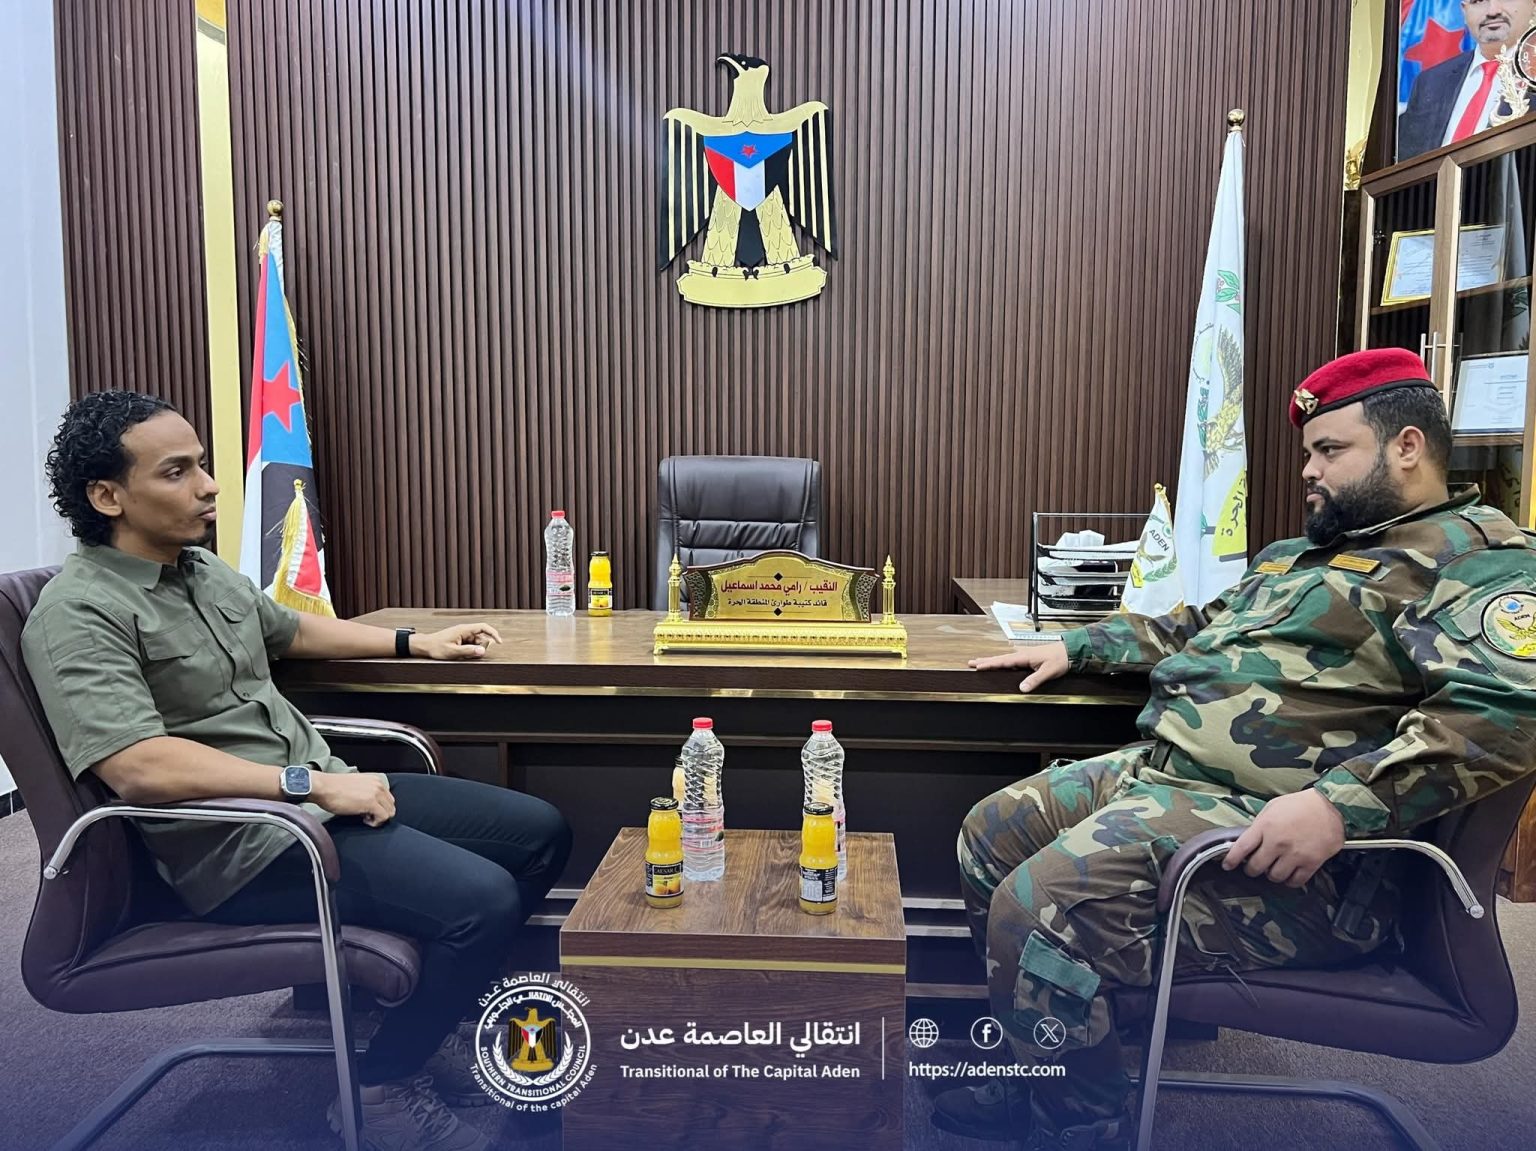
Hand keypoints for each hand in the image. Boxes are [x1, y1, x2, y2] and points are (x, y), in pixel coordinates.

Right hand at [310, 771, 395, 826]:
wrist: (323, 787)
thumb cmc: (333, 788)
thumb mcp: (356, 786)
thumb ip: (367, 792)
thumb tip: (371, 805)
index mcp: (375, 780)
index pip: (388, 798)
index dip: (380, 807)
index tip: (368, 811)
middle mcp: (378, 785)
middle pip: (391, 805)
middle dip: (381, 813)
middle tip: (367, 816)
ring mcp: (376, 793)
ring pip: (390, 812)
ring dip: (378, 818)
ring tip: (365, 818)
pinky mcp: (371, 803)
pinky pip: (383, 817)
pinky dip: (375, 822)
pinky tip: (364, 820)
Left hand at [412, 622, 502, 659]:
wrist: (425, 646)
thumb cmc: (436, 647)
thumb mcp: (453, 652)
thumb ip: (469, 651)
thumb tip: (483, 651)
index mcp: (464, 629)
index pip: (484, 627)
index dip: (494, 633)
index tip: (499, 642)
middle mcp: (464, 631)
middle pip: (481, 637)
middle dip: (480, 647)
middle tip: (471, 655)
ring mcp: (462, 635)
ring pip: (476, 643)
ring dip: (473, 650)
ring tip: (460, 655)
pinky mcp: (460, 640)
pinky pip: (470, 645)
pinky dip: (469, 651)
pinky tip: (459, 654)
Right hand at [967, 641, 1068, 692]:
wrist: (1070, 651)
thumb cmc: (1060, 659)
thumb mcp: (1048, 671)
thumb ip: (1034, 680)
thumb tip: (1022, 688)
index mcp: (1024, 656)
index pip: (1002, 661)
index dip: (989, 664)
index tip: (977, 666)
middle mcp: (1022, 654)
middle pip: (999, 658)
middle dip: (985, 661)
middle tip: (971, 663)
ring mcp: (1025, 655)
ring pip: (1004, 658)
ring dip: (992, 661)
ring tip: (981, 663)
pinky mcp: (1029, 658)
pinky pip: (1011, 660)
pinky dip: (1002, 661)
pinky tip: (1001, 664)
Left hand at [1222, 789, 1344, 886]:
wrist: (1331, 806)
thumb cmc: (1301, 804)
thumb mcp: (1273, 807)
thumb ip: (1260, 824)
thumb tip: (1250, 839)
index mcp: (1265, 827)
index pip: (1241, 848)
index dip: (1232, 860)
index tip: (1227, 865)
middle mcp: (1277, 843)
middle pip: (1256, 867)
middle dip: (1251, 869)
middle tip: (1254, 867)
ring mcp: (1294, 855)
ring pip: (1274, 876)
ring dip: (1271, 875)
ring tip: (1274, 868)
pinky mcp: (1311, 863)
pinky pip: (1295, 881)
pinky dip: (1290, 881)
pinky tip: (1289, 874)